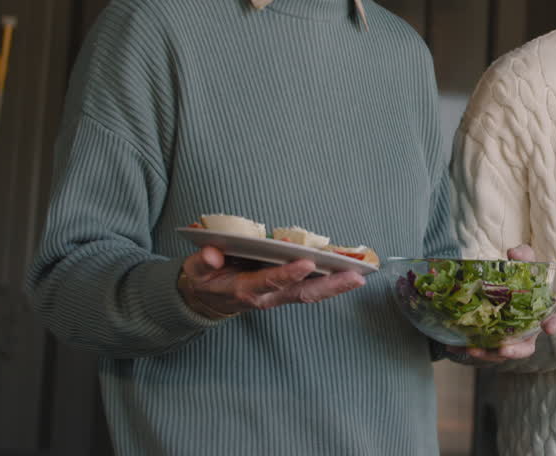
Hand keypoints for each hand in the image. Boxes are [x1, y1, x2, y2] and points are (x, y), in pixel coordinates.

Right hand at [177, 246, 364, 317]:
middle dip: (329, 286)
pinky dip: (331, 283)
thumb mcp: (194, 272)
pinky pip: (312, 290)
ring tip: (361, 275)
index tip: (306, 263)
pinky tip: (351, 273)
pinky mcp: (286, 292)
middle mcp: (267, 297)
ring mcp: (279, 296)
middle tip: (356, 276)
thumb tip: (213, 256)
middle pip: (302, 294)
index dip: (287, 274)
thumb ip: (201, 263)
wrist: (206, 300)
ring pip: (311, 294)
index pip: (269, 282)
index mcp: (244, 290)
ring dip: (337, 286)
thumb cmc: (203, 281)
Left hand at [446, 244, 555, 362]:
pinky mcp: (491, 342)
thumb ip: (523, 256)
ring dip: (488, 354)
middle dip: (515, 351)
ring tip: (473, 349)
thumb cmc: (521, 279)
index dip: (553, 324)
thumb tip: (513, 253)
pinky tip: (454, 345)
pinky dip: (468, 349)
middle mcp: (527, 332)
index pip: (552, 321)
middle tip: (504, 349)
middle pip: (526, 348)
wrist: (505, 289)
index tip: (550, 327)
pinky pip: (482, 349)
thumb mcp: (524, 264)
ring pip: (501, 353)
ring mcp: (509, 340)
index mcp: (539, 314)